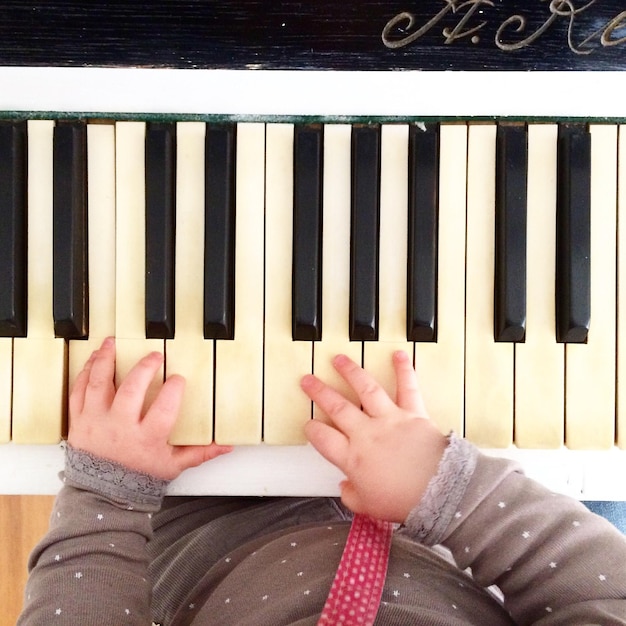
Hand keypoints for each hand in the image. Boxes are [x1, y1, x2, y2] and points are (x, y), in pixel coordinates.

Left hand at [68, 337, 232, 479]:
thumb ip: (200, 453)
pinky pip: (78, 391)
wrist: (102, 493)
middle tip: (155, 356)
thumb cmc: (138, 478)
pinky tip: (95, 359)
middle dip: (145, 368)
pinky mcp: (79, 420)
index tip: (179, 379)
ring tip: (113, 343)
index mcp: (146, 438)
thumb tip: (225, 446)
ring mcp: (96, 422)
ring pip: (99, 384)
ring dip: (106, 360)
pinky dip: (85, 372)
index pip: (163, 408)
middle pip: (131, 389)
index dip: (173, 388)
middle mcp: (120, 427)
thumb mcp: (173, 466)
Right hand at [301, 351, 446, 523]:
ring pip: (365, 389)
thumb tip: (345, 489)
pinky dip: (404, 369)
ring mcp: (389, 420)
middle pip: (337, 407)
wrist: (439, 491)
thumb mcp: (368, 507)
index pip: (323, 438)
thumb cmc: (405, 501)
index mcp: (352, 458)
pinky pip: (407, 387)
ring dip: (350, 372)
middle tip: (309, 380)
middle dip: (319, 392)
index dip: (312, 429)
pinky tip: (398, 354)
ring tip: (339, 360)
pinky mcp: (412, 413)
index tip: (309, 424)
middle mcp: (367, 433)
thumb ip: (351, 496)